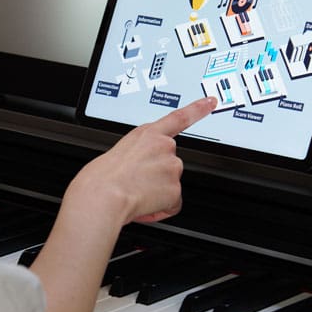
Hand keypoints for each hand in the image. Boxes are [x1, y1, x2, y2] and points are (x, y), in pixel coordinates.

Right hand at [70, 96, 216, 225]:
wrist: (103, 196)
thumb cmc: (100, 179)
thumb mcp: (116, 154)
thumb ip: (134, 157)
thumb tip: (135, 172)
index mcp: (146, 134)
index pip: (178, 117)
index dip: (197, 109)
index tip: (211, 102)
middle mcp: (163, 146)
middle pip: (170, 164)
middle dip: (157, 177)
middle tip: (136, 184)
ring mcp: (171, 166)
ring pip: (170, 185)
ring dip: (156, 193)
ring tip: (134, 194)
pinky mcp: (176, 189)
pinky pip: (171, 205)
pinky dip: (159, 209)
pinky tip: (143, 206)